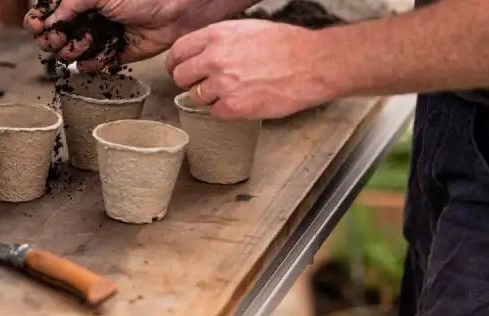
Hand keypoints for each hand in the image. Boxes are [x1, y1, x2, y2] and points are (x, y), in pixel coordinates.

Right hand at [24, 0, 253, 71]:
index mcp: (81, 0)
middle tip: (58, 40)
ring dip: (71, 51)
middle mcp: (88, 17)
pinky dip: (90, 65)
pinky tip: (91, 60)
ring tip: (82, 44)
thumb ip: (70, 4)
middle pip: (55, 35)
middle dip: (52, 40)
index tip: (39, 26)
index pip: (49, 12)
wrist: (175, 10)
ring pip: (72, 52)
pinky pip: (94, 65)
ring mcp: (100, 36)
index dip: (39, 21)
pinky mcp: (115, 53)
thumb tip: (48, 20)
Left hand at [166, 19, 346, 119]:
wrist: (312, 64)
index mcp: (216, 36)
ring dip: (209, 97)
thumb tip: (203, 52)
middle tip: (201, 85)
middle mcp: (214, 59)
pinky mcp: (234, 106)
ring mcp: (222, 84)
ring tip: (231, 91)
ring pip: (196, 97)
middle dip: (189, 82)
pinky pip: (215, 112)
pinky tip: (241, 101)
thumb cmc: (287, 45)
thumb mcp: (247, 29)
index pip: (178, 51)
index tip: (178, 69)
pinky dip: (225, 110)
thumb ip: (220, 40)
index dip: (176, 63)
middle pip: (181, 76)